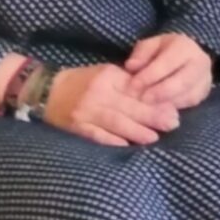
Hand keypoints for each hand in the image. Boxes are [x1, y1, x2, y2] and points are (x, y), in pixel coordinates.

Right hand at [43, 61, 182, 146]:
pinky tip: (127, 146)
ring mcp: (86, 111)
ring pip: (116, 122)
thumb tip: (157, 97)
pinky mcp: (76, 127)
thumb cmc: (82, 82)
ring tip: (154, 137)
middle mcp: (98, 93)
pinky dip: (113, 141)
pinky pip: (97, 136)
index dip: (156, 99)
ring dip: (137, 131)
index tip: (173, 107)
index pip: (136, 89)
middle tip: (172, 123)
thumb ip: (128, 83)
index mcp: (108, 76)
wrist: (46, 91)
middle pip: (129, 106)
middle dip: (153, 116)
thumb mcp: (105, 74)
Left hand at [122, 31, 215, 111]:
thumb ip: (140, 54)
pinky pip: (190, 103)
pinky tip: (159, 110)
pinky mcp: (204, 93)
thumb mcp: (150, 46)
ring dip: (166, 103)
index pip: (167, 63)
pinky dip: (174, 107)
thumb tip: (130, 66)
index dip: (149, 76)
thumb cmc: (163, 51)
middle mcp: (200, 62)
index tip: (132, 86)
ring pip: (188, 95)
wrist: (187, 57)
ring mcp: (205, 78)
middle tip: (141, 100)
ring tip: (148, 107)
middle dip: (160, 92)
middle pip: (182, 81)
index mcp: (184, 46)